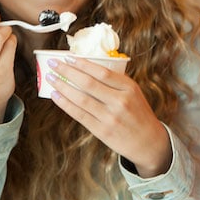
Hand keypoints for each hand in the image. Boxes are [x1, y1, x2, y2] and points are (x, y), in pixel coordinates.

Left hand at [47, 57, 171, 177]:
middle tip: (53, 63)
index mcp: (129, 88)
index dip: (83, 64)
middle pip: (88, 83)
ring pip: (81, 99)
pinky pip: (79, 115)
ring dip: (62, 87)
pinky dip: (65, 104)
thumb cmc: (139, 113)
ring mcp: (110, 117)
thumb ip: (115, 82)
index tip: (68, 57)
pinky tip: (56, 96)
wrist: (149, 141)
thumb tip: (86, 69)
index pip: (102, 72)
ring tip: (51, 78)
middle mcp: (120, 101)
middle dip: (67, 71)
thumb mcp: (134, 93)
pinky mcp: (102, 131)